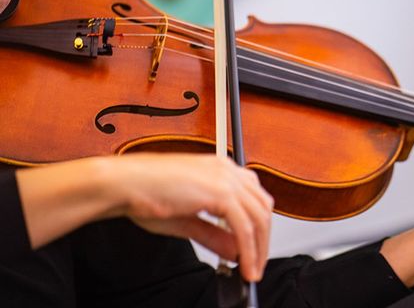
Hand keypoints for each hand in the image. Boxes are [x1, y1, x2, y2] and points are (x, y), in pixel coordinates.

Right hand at [115, 154, 272, 281]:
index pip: (253, 196)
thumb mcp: (186, 219)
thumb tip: (235, 250)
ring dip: (259, 248)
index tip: (255, 246)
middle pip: (262, 207)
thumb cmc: (144, 193)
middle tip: (256, 264)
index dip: (258, 224)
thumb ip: (214, 234)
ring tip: (252, 271)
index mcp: (219, 168)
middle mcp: (226, 169)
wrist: (123, 184)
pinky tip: (244, 266)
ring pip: (258, 217)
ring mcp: (225, 179)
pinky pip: (244, 227)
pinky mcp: (220, 192)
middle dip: (263, 239)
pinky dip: (249, 250)